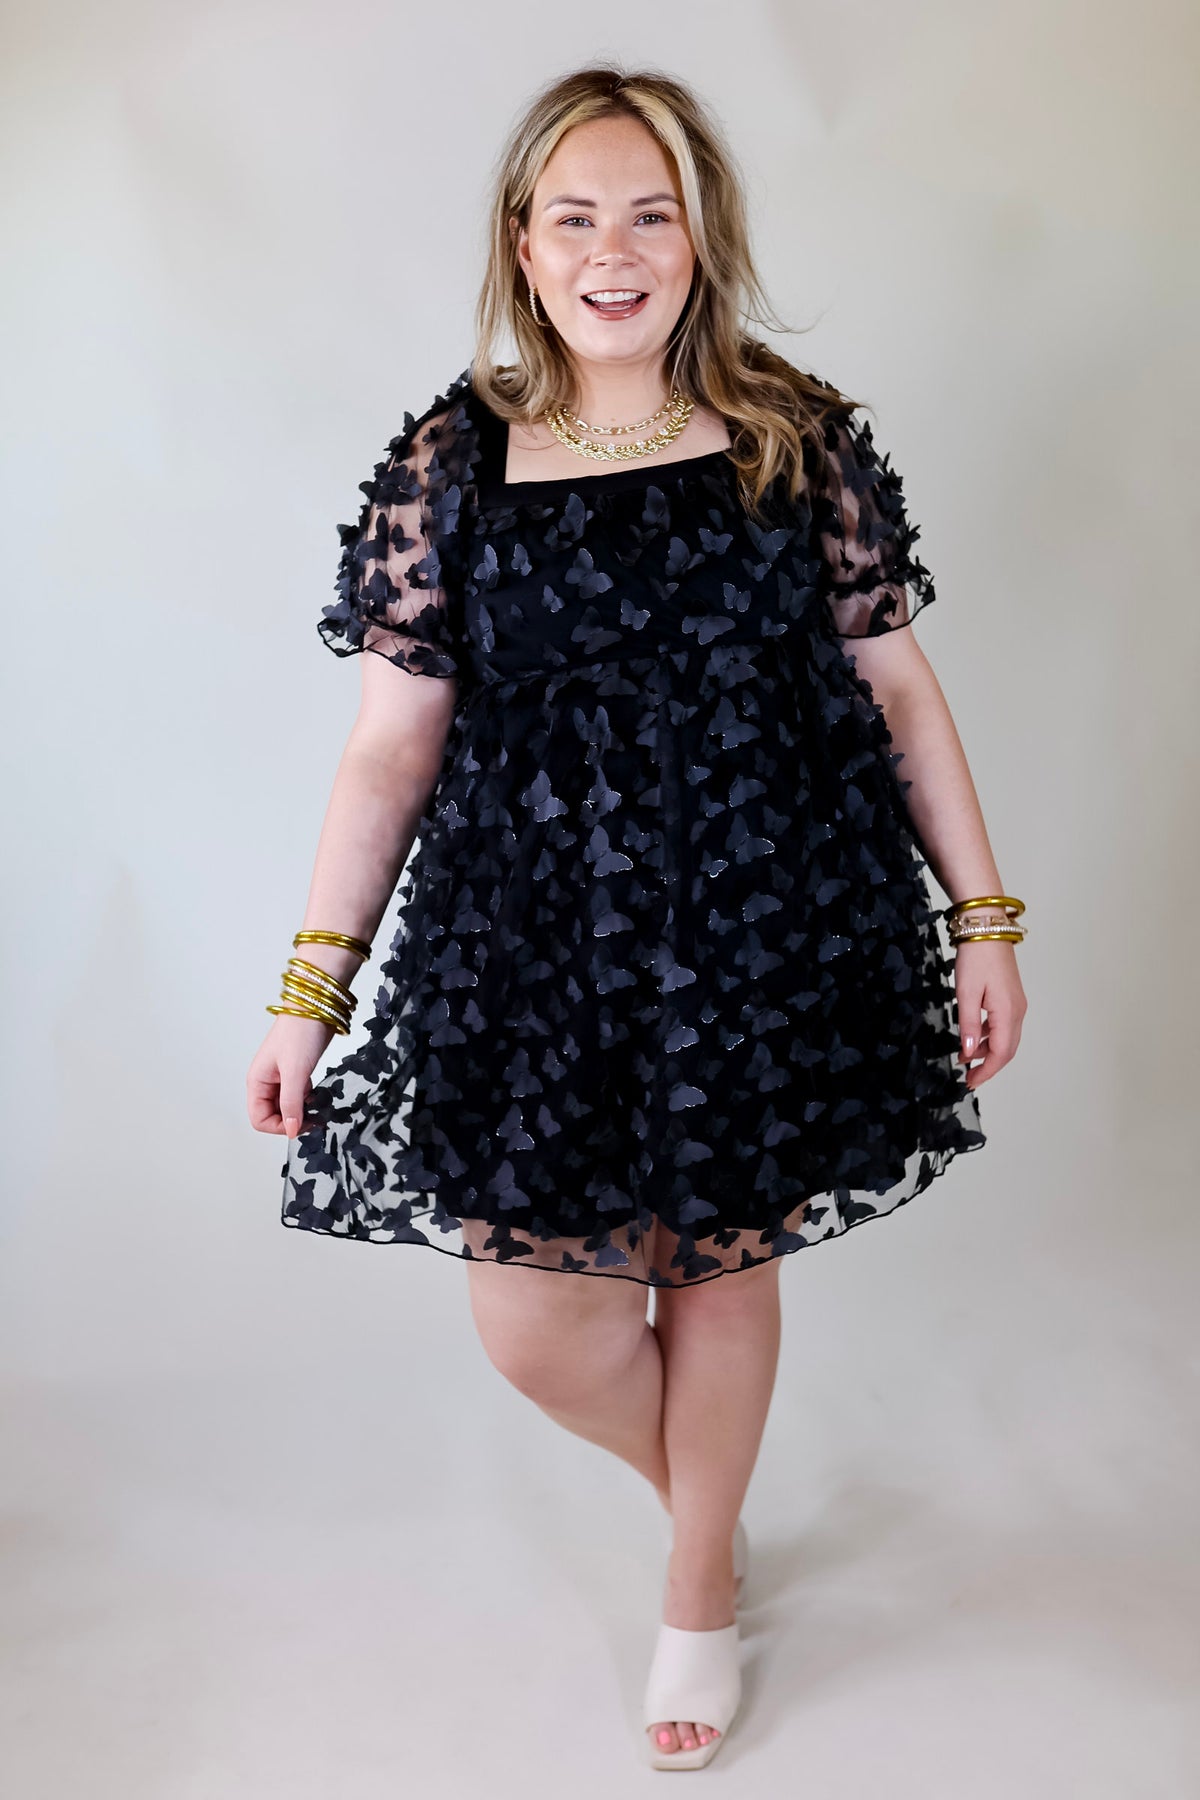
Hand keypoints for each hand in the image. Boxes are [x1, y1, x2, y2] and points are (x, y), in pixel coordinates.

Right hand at [246, 1014, 337, 1137]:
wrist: (316, 1006)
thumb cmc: (300, 1032)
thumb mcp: (295, 1072)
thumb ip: (291, 1103)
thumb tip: (291, 1131)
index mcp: (257, 1081)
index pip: (259, 1119)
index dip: (280, 1127)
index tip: (301, 1123)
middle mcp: (266, 1081)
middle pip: (273, 1116)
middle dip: (293, 1121)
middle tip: (314, 1118)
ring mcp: (282, 1077)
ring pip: (288, 1107)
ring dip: (302, 1112)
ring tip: (319, 1107)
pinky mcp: (297, 1072)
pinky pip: (299, 1096)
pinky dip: (309, 1101)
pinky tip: (321, 1096)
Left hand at [954, 937, 1025, 1089]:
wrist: (987, 927)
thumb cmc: (976, 956)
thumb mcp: (966, 993)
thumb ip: (968, 1024)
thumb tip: (969, 1052)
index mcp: (1008, 1012)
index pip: (1000, 1053)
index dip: (986, 1071)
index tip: (970, 1082)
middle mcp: (1018, 1011)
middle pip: (1007, 1049)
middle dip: (989, 1066)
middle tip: (969, 1077)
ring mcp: (1016, 1003)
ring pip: (1006, 1038)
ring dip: (988, 1051)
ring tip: (966, 1057)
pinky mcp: (1011, 996)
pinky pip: (1004, 1025)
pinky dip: (990, 1036)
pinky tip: (974, 1036)